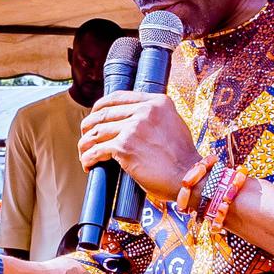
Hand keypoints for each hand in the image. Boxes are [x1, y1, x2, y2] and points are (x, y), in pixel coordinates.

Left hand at [78, 90, 200, 201]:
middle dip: (89, 125)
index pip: (119, 97)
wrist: (189, 177)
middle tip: (85, 136)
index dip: (101, 106)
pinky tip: (88, 164)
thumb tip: (131, 119)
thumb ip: (154, 117)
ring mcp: (134, 128)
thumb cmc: (182, 158)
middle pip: (104, 113)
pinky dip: (88, 158)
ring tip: (84, 153)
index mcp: (157, 102)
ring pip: (97, 131)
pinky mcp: (124, 147)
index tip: (94, 115)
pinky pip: (96, 150)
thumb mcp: (173, 124)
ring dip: (85, 143)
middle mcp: (145, 110)